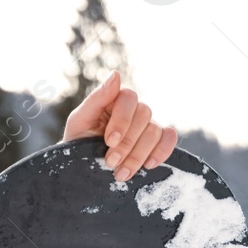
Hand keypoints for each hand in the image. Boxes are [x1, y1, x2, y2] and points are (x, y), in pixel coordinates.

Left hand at [61, 70, 177, 181]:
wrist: (82, 166)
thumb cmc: (78, 140)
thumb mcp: (80, 120)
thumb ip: (96, 99)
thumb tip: (116, 74)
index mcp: (114, 99)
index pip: (129, 98)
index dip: (122, 120)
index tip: (109, 141)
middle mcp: (134, 109)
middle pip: (144, 116)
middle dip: (127, 143)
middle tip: (111, 162)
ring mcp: (147, 124)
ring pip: (155, 131)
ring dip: (138, 155)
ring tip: (121, 173)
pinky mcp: (157, 140)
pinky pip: (169, 138)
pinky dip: (162, 151)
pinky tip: (148, 165)